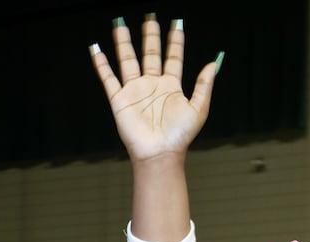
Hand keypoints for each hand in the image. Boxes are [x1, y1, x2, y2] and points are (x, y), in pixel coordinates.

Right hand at [90, 16, 217, 163]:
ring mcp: (135, 91)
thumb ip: (204, 85)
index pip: (173, 57)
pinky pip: (108, 79)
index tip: (177, 24)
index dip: (175, 41)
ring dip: (123, 43)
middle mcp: (152, 85)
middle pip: (150, 54)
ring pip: (128, 60)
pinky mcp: (120, 100)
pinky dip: (101, 64)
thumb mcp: (199, 108)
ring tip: (120, 24)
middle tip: (150, 19)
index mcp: (171, 86)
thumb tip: (214, 62)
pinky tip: (96, 49)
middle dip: (150, 36)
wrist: (160, 154)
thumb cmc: (180, 136)